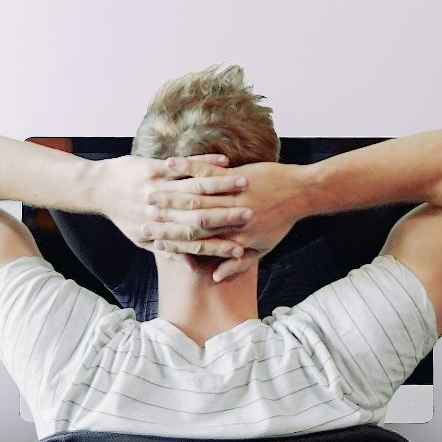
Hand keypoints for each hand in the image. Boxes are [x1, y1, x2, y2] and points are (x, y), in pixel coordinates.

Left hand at [95, 154, 251, 255]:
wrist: (98, 188)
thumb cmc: (123, 215)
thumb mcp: (141, 239)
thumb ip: (168, 253)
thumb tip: (192, 268)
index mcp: (160, 230)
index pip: (194, 242)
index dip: (218, 245)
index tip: (241, 248)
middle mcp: (160, 211)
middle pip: (200, 216)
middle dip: (227, 215)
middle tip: (252, 215)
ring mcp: (157, 188)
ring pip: (195, 188)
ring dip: (222, 185)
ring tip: (245, 183)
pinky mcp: (153, 168)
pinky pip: (184, 165)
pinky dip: (205, 163)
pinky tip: (225, 160)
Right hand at [146, 160, 306, 281]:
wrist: (302, 193)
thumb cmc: (281, 222)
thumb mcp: (262, 248)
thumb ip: (237, 264)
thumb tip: (214, 277)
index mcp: (233, 238)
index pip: (194, 242)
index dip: (170, 242)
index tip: (150, 241)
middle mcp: (229, 218)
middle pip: (188, 219)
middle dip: (161, 218)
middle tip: (139, 217)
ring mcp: (232, 196)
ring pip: (193, 195)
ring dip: (167, 193)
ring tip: (146, 191)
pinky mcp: (235, 175)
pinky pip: (206, 170)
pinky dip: (186, 167)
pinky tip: (168, 164)